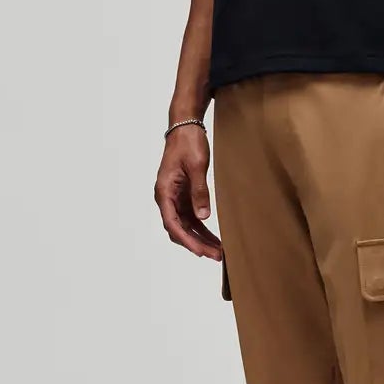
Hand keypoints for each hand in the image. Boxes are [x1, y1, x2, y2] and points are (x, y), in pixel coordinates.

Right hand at [155, 124, 222, 260]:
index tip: (200, 252)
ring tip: (219, 251)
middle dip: (196, 244)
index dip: (187, 240)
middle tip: (216, 255)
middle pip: (179, 229)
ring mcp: (175, 198)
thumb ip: (199, 192)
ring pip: (186, 226)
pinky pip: (192, 217)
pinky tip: (214, 237)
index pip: (173, 223)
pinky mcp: (184, 196)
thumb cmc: (188, 143)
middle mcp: (166, 198)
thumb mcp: (196, 166)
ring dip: (201, 239)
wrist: (186, 127)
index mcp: (164, 191)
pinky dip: (202, 228)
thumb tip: (203, 216)